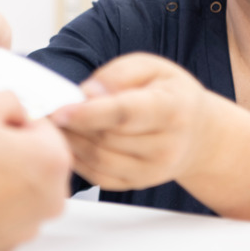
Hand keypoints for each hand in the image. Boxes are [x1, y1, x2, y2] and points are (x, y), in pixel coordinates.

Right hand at [0, 91, 71, 250]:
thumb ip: (6, 99)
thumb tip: (13, 109)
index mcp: (54, 159)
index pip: (37, 122)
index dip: (3, 117)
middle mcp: (51, 197)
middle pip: (28, 155)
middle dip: (0, 146)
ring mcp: (28, 224)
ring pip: (11, 183)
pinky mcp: (3, 244)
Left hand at [49, 53, 211, 190]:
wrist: (198, 133)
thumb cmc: (172, 95)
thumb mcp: (153, 67)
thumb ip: (120, 73)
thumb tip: (88, 92)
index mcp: (171, 109)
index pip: (125, 114)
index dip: (89, 113)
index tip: (60, 110)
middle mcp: (166, 145)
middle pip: (106, 137)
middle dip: (73, 123)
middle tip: (51, 108)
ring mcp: (153, 170)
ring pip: (98, 158)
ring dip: (72, 141)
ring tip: (59, 123)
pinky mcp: (138, 183)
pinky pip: (98, 176)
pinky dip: (78, 159)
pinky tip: (72, 141)